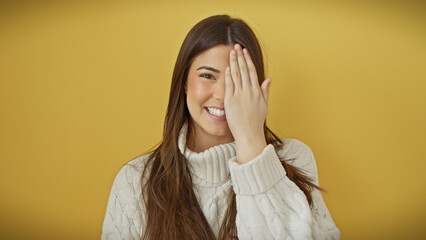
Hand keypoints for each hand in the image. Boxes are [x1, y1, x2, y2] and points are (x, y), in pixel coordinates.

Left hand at [224, 43, 271, 162]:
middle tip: (237, 46)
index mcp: (257, 91)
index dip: (248, 60)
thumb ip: (265, 91)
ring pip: (236, 75)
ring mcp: (239, 96)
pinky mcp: (230, 101)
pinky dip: (228, 76)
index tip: (245, 51)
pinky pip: (229, 85)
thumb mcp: (264, 105)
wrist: (249, 134)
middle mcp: (249, 92)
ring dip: (234, 62)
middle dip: (240, 57)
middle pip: (244, 70)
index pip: (252, 71)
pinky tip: (227, 67)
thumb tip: (268, 79)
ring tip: (232, 52)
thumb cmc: (256, 121)